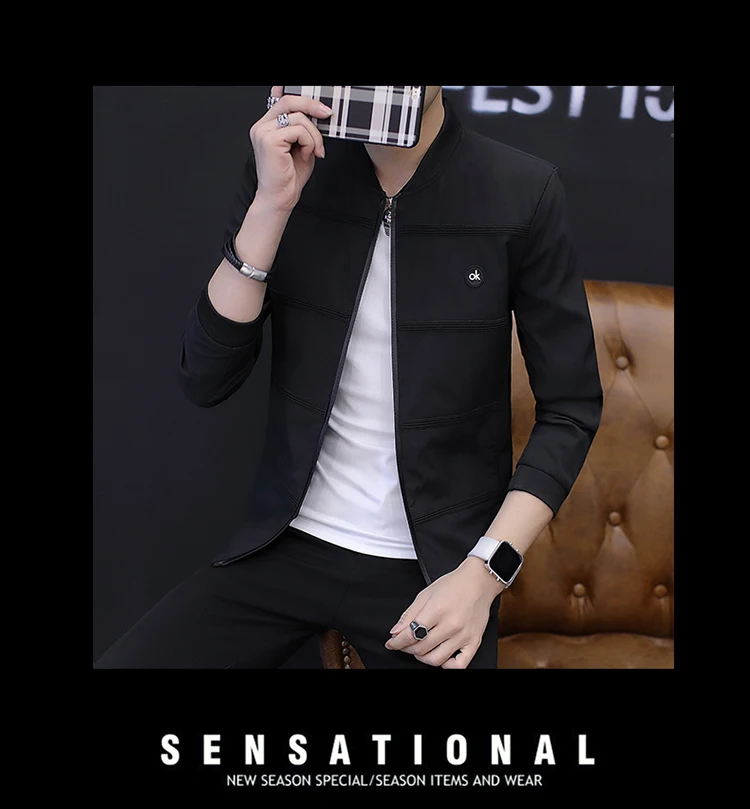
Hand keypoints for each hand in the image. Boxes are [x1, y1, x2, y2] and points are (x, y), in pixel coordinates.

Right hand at [249, 86, 332, 213]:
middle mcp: (261, 127)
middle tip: (327, 114)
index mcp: (266, 126)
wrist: (280, 198)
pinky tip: (307, 155)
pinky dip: (310, 143)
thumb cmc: (289, 177)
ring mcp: (263, 132)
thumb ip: (303, 128)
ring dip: (314, 136)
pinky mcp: (270, 140)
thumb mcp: (301, 146)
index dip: (302, 99)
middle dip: (312, 105)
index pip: (283, 100)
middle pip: (289, 101)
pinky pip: (299, 131)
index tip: (320, 106)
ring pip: (299, 118)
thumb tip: (316, 111)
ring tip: (313, 151)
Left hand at [384, 557, 503, 668]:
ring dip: (422, 658)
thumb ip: (410, 614)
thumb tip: (396, 631)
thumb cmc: (453, 585)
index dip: (396, 642)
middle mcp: (451, 625)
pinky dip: (446, 666)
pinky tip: (440, 657)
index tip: (391, 643)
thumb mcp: (426, 594)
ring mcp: (464, 635)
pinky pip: (459, 665)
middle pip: (421, 648)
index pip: (410, 634)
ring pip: (436, 659)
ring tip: (420, 649)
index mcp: (437, 610)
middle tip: (404, 643)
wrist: (479, 581)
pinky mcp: (474, 642)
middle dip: (407, 648)